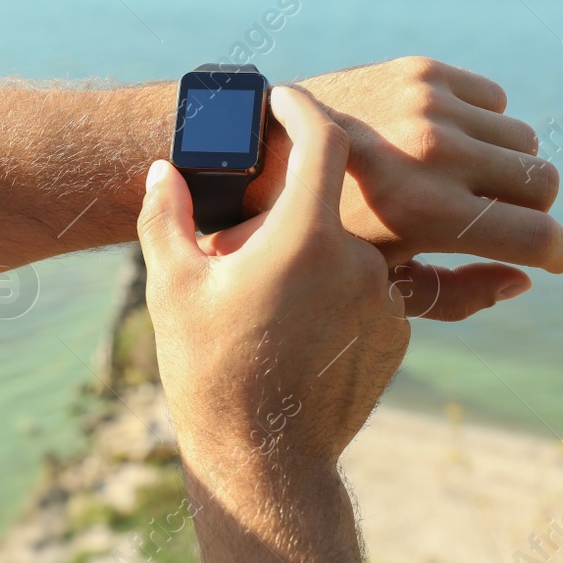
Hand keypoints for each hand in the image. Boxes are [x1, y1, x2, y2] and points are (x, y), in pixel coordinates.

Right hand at [137, 86, 407, 562]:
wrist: (265, 464)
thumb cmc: (209, 372)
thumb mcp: (173, 287)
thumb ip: (167, 216)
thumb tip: (163, 170)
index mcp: (304, 237)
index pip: (324, 139)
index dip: (303, 108)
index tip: (283, 98)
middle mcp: (359, 260)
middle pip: (330, 202)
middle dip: (289, 208)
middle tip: (244, 241)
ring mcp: (385, 298)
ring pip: (350, 249)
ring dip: (314, 255)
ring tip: (267, 299)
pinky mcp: (399, 332)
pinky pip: (369, 289)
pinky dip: (337, 292)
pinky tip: (296, 329)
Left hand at [245, 57, 562, 308]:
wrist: (264, 151)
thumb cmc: (323, 231)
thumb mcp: (381, 283)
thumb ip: (457, 295)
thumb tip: (524, 280)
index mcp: (429, 214)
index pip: (540, 235)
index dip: (556, 252)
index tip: (549, 255)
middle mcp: (437, 153)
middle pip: (544, 182)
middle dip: (532, 207)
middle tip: (498, 217)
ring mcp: (430, 105)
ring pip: (523, 140)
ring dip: (504, 164)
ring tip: (463, 180)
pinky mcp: (422, 71)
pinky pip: (494, 99)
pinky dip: (480, 123)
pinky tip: (442, 140)